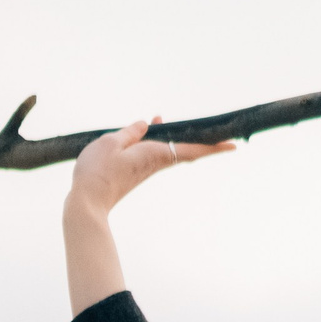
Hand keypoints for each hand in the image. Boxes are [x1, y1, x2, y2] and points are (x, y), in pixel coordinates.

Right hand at [61, 117, 234, 317]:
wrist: (87, 202)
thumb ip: (130, 132)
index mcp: (155, 154)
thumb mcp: (110, 142)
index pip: (192, 149)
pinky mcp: (135, 173)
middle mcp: (156, 162)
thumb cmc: (98, 172)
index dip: (213, 146)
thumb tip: (145, 124)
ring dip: (169, 135)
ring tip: (158, 119)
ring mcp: (146, 169)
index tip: (233, 145)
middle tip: (217, 133)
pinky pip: (151, 152)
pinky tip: (143, 130)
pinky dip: (152, 140)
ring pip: (165, 149)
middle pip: (184, 149)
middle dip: (199, 140)